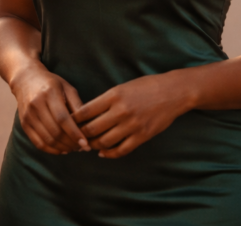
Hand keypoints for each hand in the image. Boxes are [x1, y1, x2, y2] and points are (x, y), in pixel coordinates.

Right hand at [11, 66, 90, 154]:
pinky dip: (51, 150)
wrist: (26, 80)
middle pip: (55, 131)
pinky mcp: (24, 124)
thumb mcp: (67, 88)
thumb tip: (88, 125)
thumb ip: (77, 105)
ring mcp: (28, 115)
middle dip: (71, 143)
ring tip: (74, 148)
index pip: (62, 118)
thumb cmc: (51, 83)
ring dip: (62, 148)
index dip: (74, 133)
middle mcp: (36, 105)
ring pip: (47, 139)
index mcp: (49, 93)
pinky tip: (62, 149)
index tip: (86, 144)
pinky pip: (38, 143)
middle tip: (82, 147)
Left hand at [72, 73, 189, 158]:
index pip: (85, 111)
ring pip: (104, 142)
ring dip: (93, 145)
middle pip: (92, 129)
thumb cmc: (146, 86)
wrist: (173, 92)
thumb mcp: (123, 87)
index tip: (67, 123)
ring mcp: (132, 125)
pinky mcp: (142, 136)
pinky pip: (121, 150)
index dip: (73, 120)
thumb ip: (106, 100)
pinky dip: (109, 154)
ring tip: (88, 145)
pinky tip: (103, 153)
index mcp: (114, 95)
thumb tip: (87, 114)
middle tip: (75, 138)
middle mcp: (121, 111)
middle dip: (80, 135)